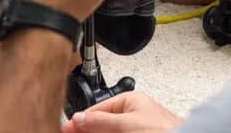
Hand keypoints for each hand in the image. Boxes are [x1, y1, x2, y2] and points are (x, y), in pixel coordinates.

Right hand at [61, 92, 182, 132]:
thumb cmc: (166, 132)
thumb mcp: (126, 124)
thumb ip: (100, 121)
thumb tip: (78, 118)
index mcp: (131, 101)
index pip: (98, 109)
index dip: (80, 121)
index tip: (65, 129)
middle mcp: (133, 117)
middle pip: (101, 125)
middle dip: (85, 130)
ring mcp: (136, 131)